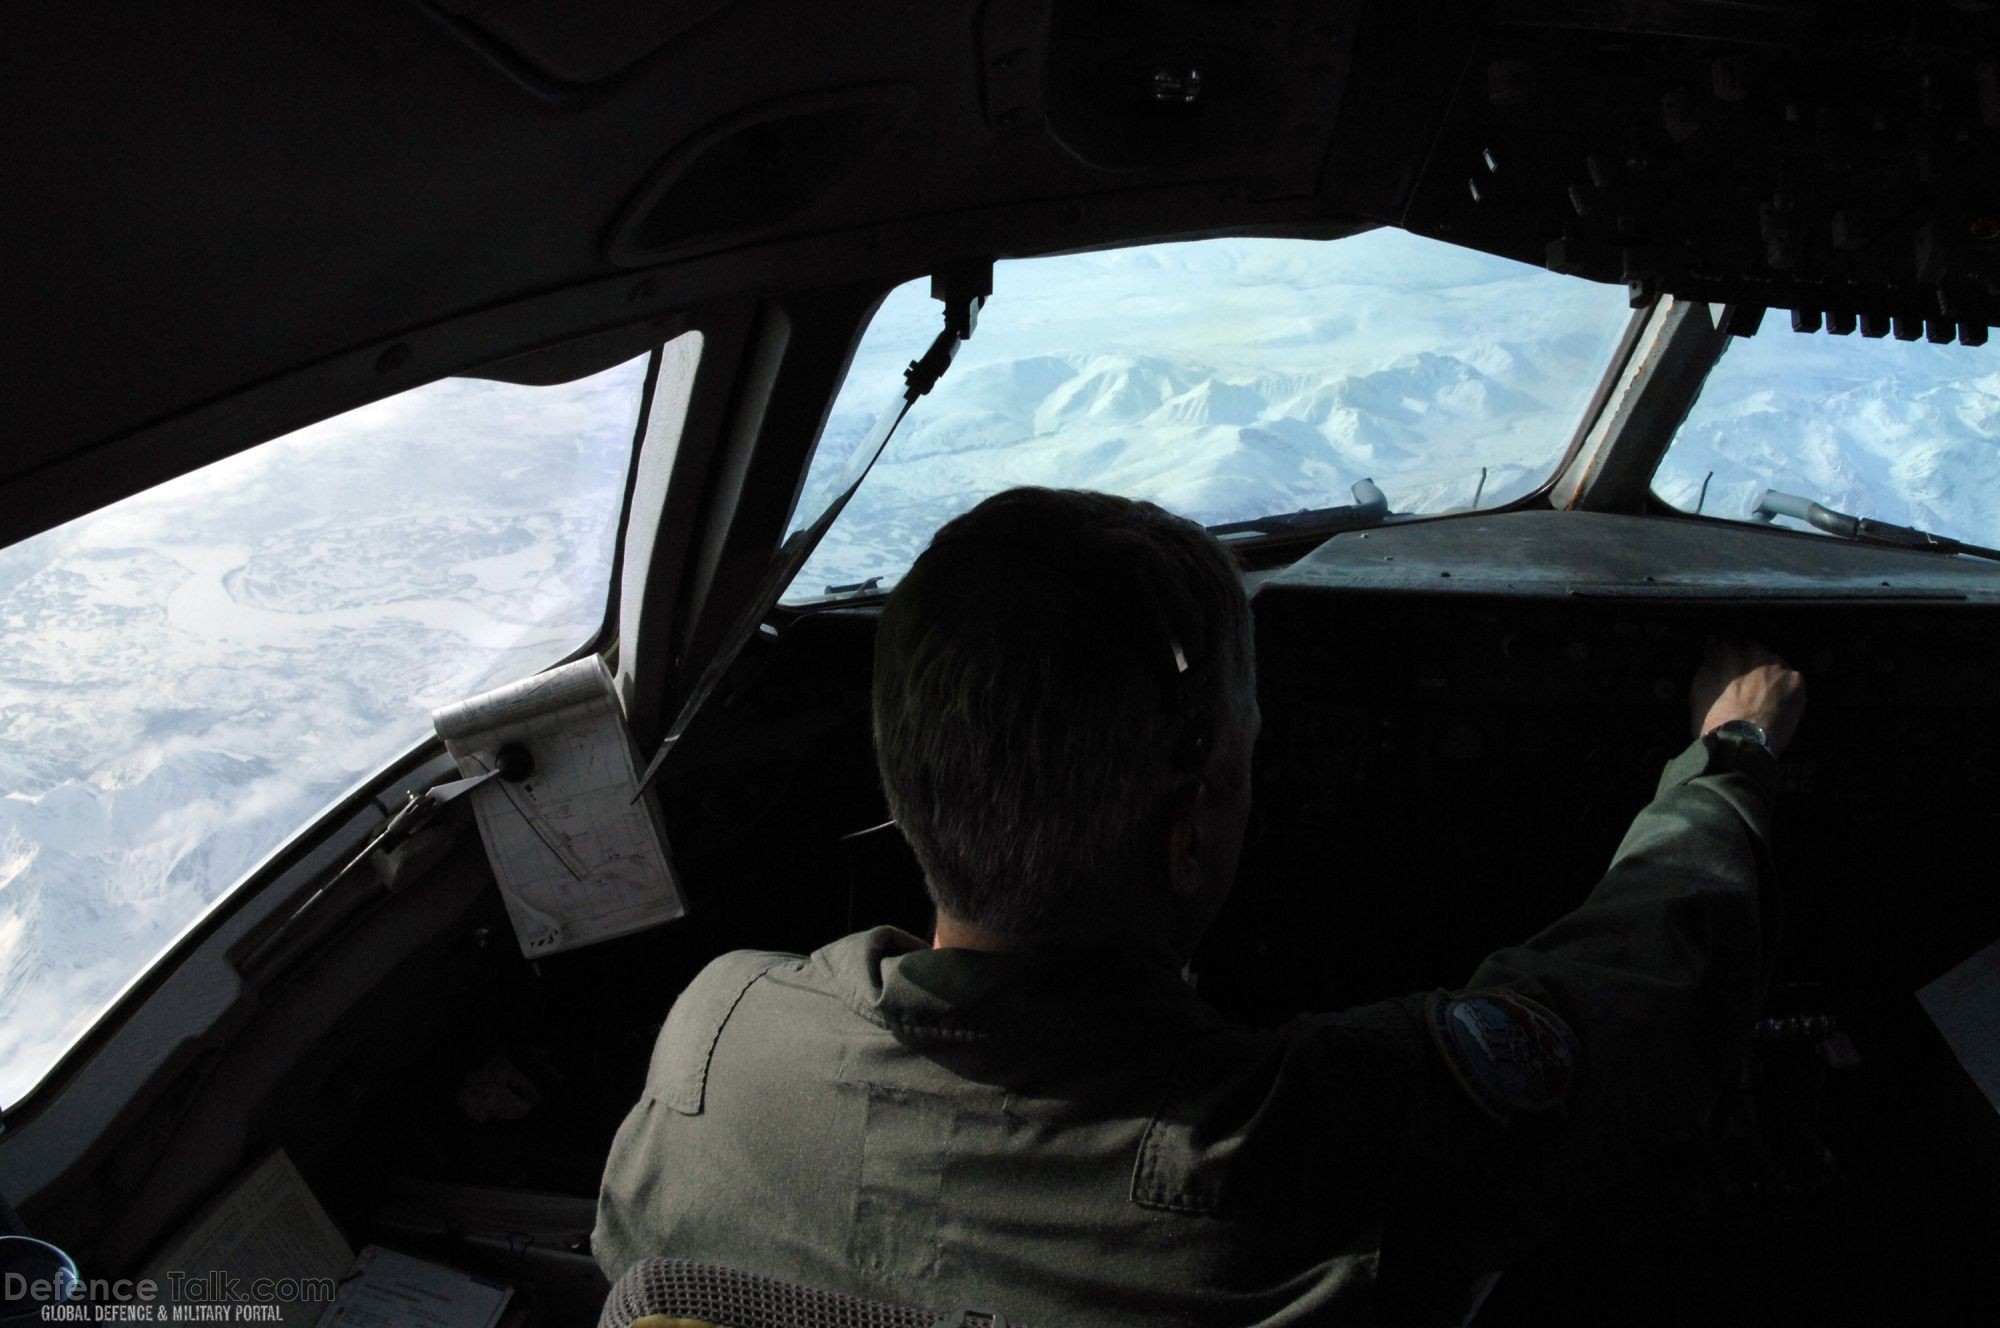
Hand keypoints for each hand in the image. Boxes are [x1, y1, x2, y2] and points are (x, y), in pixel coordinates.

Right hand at [1689, 638, 1806, 756]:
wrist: (1740, 741)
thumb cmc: (1712, 718)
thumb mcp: (1698, 689)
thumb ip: (1708, 663)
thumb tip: (1714, 645)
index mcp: (1727, 650)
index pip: (1730, 644)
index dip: (1731, 658)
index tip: (1730, 669)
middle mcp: (1754, 650)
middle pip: (1756, 651)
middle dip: (1753, 664)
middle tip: (1749, 686)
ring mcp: (1777, 663)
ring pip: (1776, 665)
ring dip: (1771, 676)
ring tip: (1766, 697)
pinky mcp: (1796, 680)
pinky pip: (1792, 681)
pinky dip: (1787, 690)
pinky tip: (1779, 706)